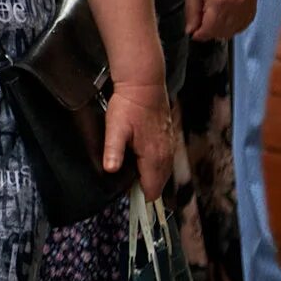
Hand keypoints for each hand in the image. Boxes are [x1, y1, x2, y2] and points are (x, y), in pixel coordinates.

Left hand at [104, 81, 175, 199]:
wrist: (144, 85)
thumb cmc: (129, 106)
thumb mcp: (115, 128)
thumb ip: (113, 151)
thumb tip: (111, 170)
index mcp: (154, 158)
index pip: (152, 190)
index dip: (139, 196)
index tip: (126, 193)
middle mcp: (166, 155)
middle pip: (159, 184)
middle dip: (144, 186)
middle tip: (126, 181)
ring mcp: (170, 147)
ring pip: (163, 172)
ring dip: (150, 176)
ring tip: (132, 170)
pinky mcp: (169, 138)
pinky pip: (165, 160)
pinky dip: (155, 164)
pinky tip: (142, 157)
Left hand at [185, 0, 257, 40]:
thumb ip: (192, 10)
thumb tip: (191, 31)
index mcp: (220, 0)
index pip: (211, 29)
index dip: (200, 35)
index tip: (193, 34)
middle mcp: (237, 5)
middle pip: (224, 31)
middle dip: (210, 33)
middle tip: (200, 28)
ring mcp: (249, 3)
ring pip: (236, 28)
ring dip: (223, 30)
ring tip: (211, 24)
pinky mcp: (255, 0)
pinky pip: (247, 20)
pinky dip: (236, 25)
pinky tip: (226, 21)